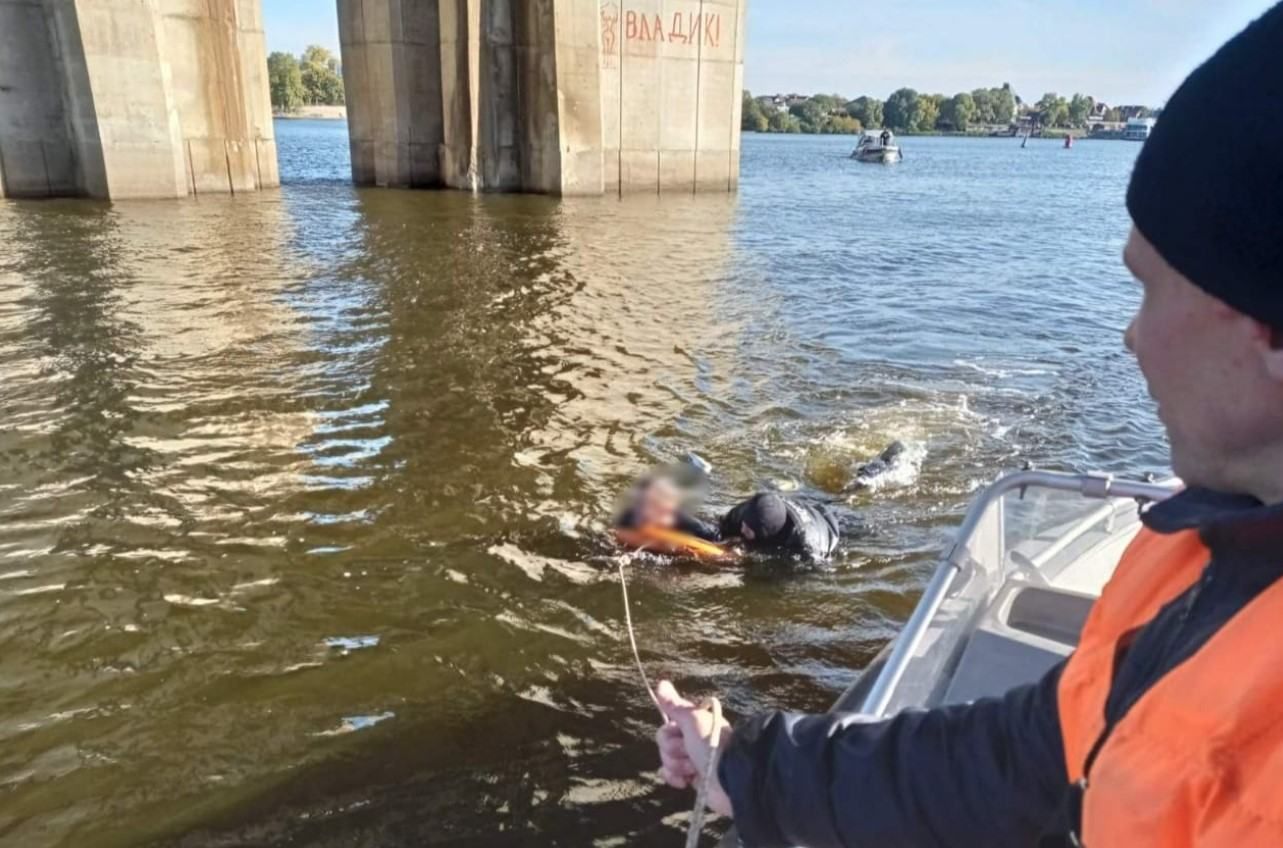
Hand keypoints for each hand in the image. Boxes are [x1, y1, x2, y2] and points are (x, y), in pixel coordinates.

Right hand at [654, 680, 733, 816]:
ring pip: (666, 760)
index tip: (679, 731)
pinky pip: (670, 776)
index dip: (670, 731)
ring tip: (693, 768)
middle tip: (688, 751)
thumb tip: (661, 683)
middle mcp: (691, 740)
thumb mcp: (692, 719)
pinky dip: (675, 778)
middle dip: (673, 749)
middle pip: (664, 743)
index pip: (667, 724)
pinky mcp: (690, 778)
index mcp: (693, 724)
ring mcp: (690, 759)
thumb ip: (674, 705)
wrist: (727, 776)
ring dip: (677, 765)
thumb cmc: (712, 744)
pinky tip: (685, 780)